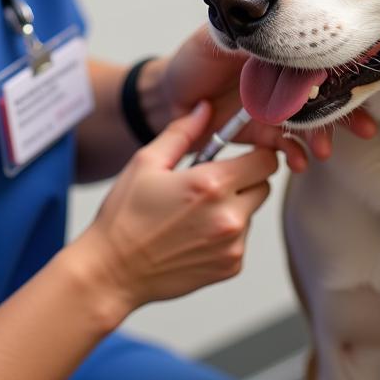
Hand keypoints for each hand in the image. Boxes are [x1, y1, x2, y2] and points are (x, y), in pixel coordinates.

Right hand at [76, 101, 277, 310]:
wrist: (113, 271)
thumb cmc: (125, 216)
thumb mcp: (146, 163)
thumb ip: (182, 132)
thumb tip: (205, 108)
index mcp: (211, 185)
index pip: (266, 161)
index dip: (255, 155)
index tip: (238, 157)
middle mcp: (229, 216)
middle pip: (264, 186)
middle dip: (244, 180)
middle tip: (211, 184)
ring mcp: (233, 245)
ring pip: (251, 213)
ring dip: (234, 208)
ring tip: (194, 213)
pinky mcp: (231, 267)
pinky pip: (242, 239)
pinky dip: (226, 234)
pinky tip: (194, 234)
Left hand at [146, 25, 377, 170]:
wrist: (165, 96)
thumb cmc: (192, 60)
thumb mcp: (217, 38)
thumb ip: (248, 35)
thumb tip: (276, 28)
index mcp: (276, 51)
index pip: (317, 60)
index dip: (341, 72)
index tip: (360, 84)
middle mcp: (281, 80)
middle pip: (322, 95)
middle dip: (345, 113)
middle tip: (363, 130)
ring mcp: (274, 108)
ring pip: (307, 124)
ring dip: (319, 138)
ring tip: (323, 152)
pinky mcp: (261, 134)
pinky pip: (284, 146)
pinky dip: (293, 154)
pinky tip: (297, 161)